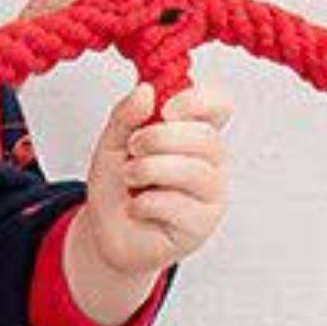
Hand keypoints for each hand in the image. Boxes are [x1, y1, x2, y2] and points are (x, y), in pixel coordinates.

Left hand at [77, 78, 229, 300]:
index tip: (166, 109)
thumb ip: (126, 115)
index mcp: (196, 134)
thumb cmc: (118, 188)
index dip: (197, 102)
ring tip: (130, 176)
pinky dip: (147, 202)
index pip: (220, 106)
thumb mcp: (113, 143)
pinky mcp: (200, 226)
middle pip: (207, 138)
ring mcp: (210, 195)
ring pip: (195, 172)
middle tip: (133, 146)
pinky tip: (135, 206)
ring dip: (151, 169)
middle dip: (161, 137)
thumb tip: (147, 91)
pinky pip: (179, 205)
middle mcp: (211, 163)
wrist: (107, 234)